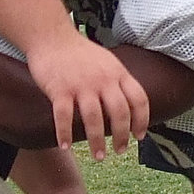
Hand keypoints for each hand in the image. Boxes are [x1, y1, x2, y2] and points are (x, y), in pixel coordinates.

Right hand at [25, 32, 149, 160]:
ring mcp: (81, 85)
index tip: (139, 136)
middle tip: (120, 151)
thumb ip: (118, 82)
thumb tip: (130, 107)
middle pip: (119, 113)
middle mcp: (102, 79)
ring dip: (97, 141)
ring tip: (99, 156)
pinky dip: (64, 134)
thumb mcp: (108, 62)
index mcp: (118, 73)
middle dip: (122, 136)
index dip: (142, 120)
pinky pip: (64, 117)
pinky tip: (65, 146)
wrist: (52, 37)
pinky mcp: (59, 89)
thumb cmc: (80, 53)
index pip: (139, 99)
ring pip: (93, 119)